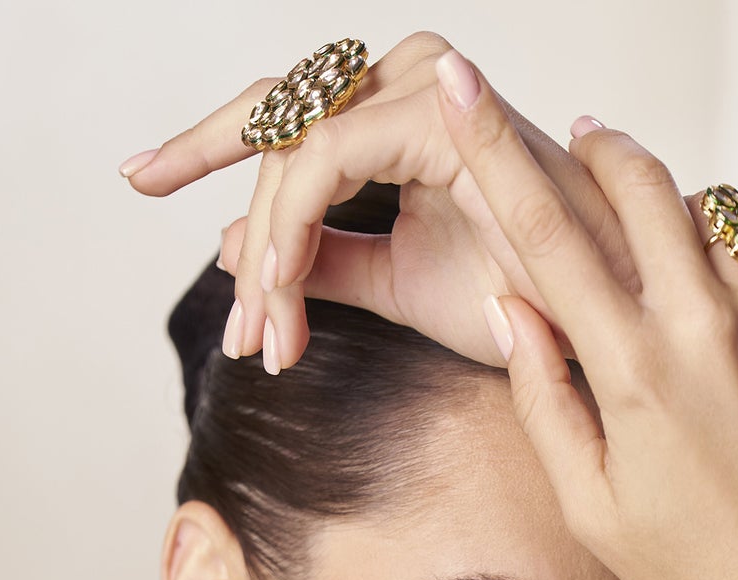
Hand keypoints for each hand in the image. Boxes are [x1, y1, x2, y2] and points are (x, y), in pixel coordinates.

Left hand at [119, 32, 636, 370]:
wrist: (596, 324)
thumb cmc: (520, 300)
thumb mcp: (393, 283)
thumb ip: (320, 260)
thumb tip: (235, 249)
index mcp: (399, 114)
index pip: (285, 115)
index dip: (204, 147)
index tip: (142, 181)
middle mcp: (409, 83)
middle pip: (275, 112)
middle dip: (207, 177)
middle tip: (201, 291)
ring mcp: (424, 87)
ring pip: (293, 144)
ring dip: (266, 250)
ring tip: (265, 338)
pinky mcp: (435, 112)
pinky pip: (326, 158)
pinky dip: (293, 229)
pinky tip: (280, 298)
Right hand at [433, 59, 737, 579]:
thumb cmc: (688, 571)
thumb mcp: (590, 503)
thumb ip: (544, 396)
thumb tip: (512, 305)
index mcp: (635, 371)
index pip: (548, 231)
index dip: (496, 149)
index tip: (465, 88)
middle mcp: (708, 328)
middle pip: (641, 182)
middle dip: (601, 148)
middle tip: (580, 138)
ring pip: (706, 224)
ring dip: (671, 226)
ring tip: (656, 279)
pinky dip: (730, 293)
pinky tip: (724, 357)